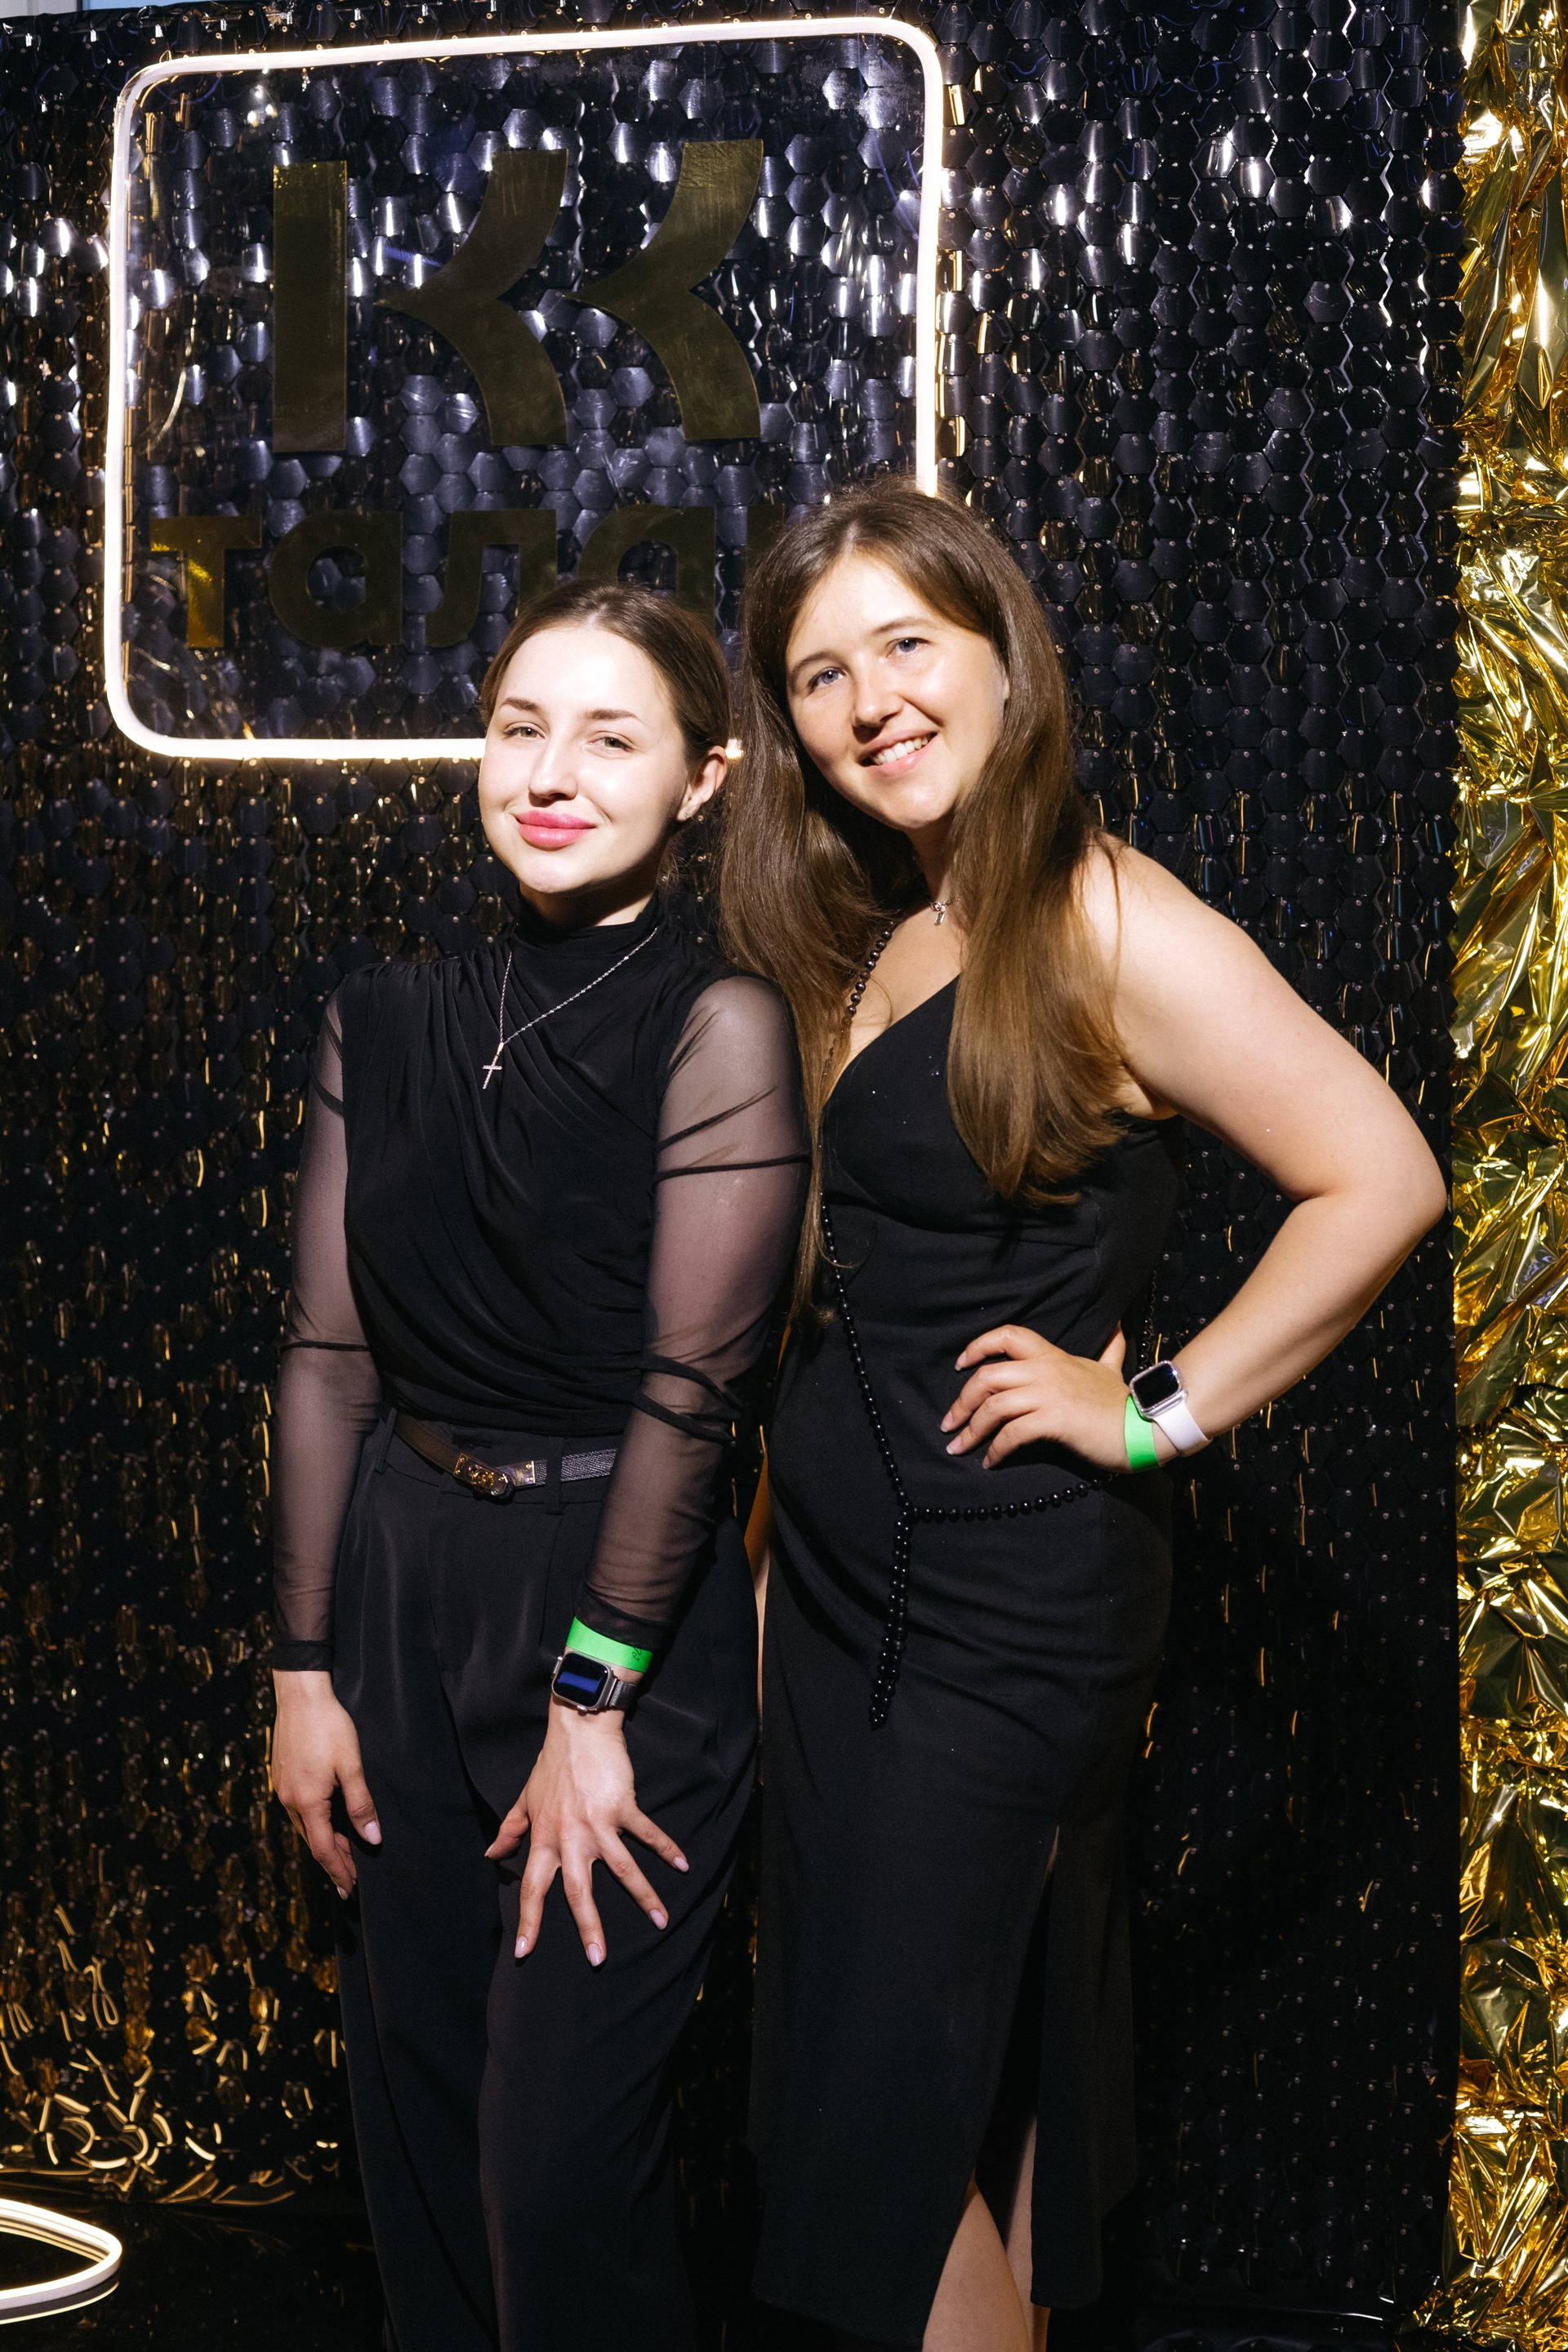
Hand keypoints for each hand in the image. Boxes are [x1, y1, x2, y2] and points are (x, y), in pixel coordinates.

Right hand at [271, 1669, 380, 1897]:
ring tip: (343, 1855)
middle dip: (332, 1861)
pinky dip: (314, 1824)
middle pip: (312, 1841)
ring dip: (324, 1842)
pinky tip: (326, 1822)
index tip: (349, 1889)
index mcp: (307, 1802)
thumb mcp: (351, 1765)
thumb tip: (372, 1839)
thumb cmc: (330, 1727)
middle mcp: (288, 1801)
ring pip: (304, 1827)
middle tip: (349, 1880)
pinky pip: (298, 1811)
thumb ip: (361, 1804)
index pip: (324, 1849)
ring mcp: (282, 1789)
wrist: (300, 1695)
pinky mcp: (281, 1777)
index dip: (338, 1870)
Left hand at [486, 1703, 687, 1965]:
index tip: (523, 1951)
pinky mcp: (623, 1807)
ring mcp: (598, 1823)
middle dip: (589, 1928)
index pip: (532, 1887)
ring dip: (644, 1897)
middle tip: (598, 1959)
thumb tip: (492, 1856)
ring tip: (662, 1921)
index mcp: (544, 1838)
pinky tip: (684, 1865)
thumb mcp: (526, 1799)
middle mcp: (570, 1837)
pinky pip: (647, 1834)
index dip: (528, 1921)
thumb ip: (511, 1830)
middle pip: (579, 1891)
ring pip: (622, 1869)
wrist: (579, 1730)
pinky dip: (666, 1849)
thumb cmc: (551, 1765)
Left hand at [941, 1325, 1163, 1471]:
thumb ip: (1108, 1348)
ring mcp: (1049, 1395)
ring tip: (958, 1447)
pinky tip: (990, 1462)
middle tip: (949, 1422)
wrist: (1144, 1426)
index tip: (960, 1364)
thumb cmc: (1121, 1402)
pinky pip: (1012, 1434)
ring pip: (994, 1406)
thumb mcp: (1110, 1367)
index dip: (978, 1345)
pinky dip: (995, 1449)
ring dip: (971, 1430)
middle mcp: (1045, 1370)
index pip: (1007, 1335)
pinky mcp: (1054, 1421)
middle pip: (987, 1376)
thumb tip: (1115, 1329)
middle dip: (961, 1401)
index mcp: (1052, 1356)